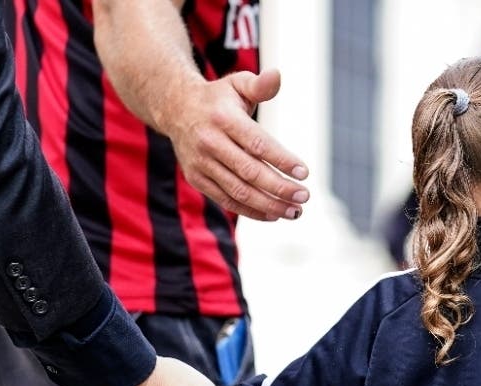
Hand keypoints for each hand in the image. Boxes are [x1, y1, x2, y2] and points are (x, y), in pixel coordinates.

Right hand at [167, 68, 309, 221]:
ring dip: (269, 205)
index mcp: (222, 118)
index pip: (257, 144)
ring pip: (239, 191)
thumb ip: (259, 85)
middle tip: (304, 196)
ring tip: (295, 211)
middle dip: (280, 188)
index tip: (304, 173)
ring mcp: (201, 164)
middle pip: (249, 172)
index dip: (282, 160)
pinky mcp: (197, 179)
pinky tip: (274, 214)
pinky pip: (227, 200)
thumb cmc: (218, 99)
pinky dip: (251, 210)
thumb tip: (277, 76)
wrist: (175, 109)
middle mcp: (209, 142)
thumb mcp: (237, 84)